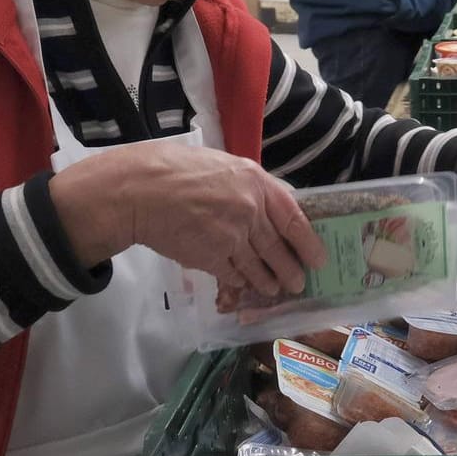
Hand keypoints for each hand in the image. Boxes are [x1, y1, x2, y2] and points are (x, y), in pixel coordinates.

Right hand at [49, 143, 326, 296]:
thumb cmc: (172, 170)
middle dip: (290, 270)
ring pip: (258, 266)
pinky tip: (241, 284)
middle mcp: (249, 209)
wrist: (138, 190)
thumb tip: (266, 207)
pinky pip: (233, 274)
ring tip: (274, 290)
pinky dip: (239, 281)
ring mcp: (232, 235)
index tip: (318, 258)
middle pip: (278, 247)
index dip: (308, 242)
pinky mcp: (211, 257)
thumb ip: (246, 186)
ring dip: (267, 281)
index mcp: (254, 181)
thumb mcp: (219, 165)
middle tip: (298, 283)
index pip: (293, 217)